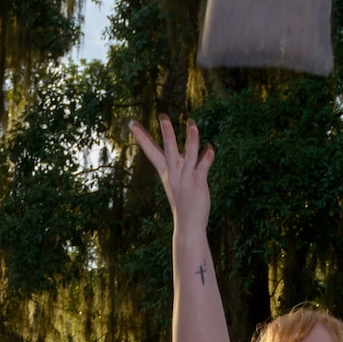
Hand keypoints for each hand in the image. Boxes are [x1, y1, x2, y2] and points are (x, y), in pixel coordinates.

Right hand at [130, 115, 212, 229]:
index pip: (151, 151)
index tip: (131, 124)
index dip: (142, 137)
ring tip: (192, 124)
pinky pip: (203, 166)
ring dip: (191, 138)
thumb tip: (197, 147)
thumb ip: (185, 162)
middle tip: (162, 116)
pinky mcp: (198, 184)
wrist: (188, 225)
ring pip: (188, 154)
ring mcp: (185, 178)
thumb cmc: (183, 202)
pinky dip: (208, 156)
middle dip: (166, 132)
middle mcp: (174, 174)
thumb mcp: (178, 180)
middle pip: (168, 149)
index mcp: (166, 172)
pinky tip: (210, 147)